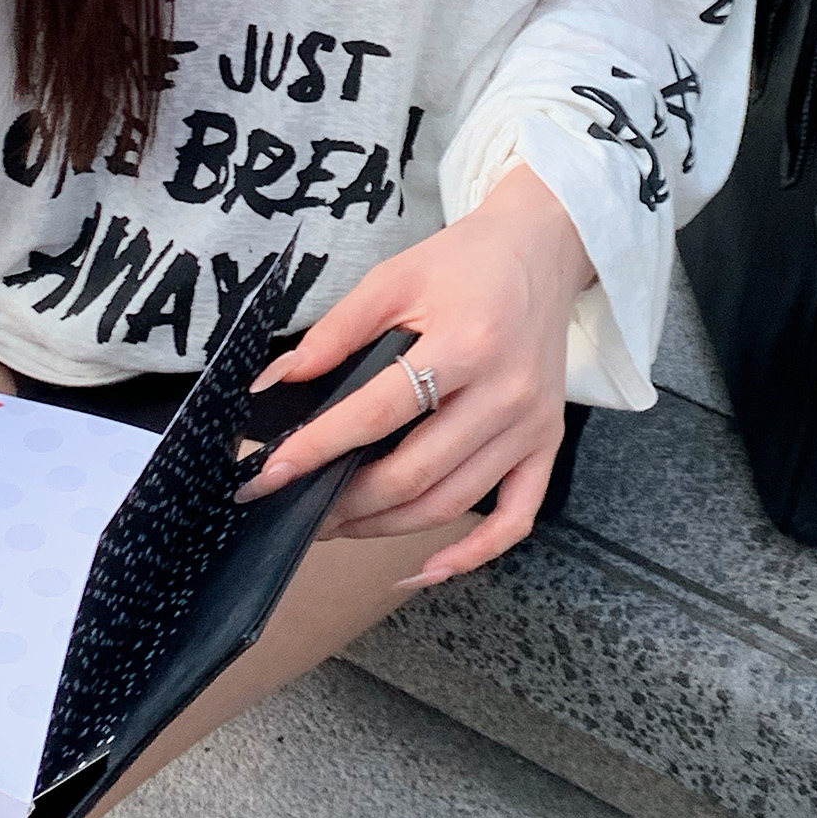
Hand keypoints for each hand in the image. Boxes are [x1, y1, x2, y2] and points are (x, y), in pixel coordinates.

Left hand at [234, 165, 595, 586]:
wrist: (541, 250)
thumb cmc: (463, 263)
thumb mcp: (394, 277)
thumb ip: (335, 331)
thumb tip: (276, 384)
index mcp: (466, 343)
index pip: (379, 412)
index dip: (319, 448)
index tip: (269, 474)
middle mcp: (505, 393)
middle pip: (415, 473)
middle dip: (345, 502)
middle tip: (296, 508)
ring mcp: (531, 426)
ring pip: (452, 503)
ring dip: (386, 527)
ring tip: (336, 524)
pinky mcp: (547, 443)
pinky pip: (515, 518)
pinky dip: (472, 553)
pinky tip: (426, 568)